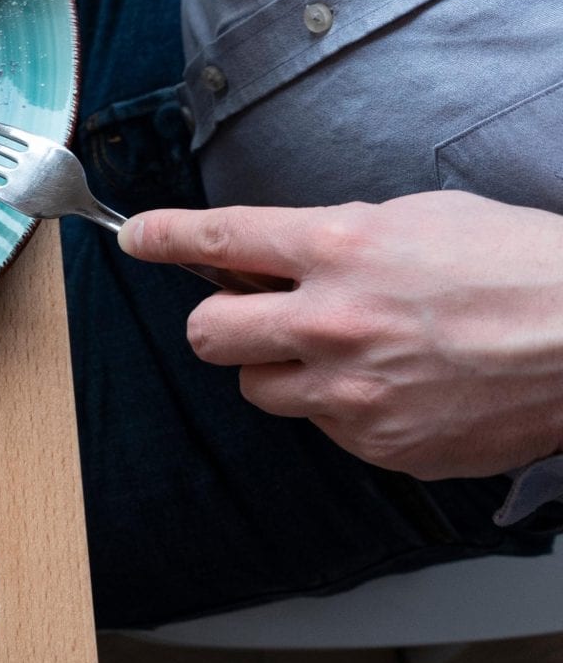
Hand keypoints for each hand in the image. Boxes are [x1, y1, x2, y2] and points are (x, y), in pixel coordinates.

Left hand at [125, 194, 562, 478]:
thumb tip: (282, 253)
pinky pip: (328, 428)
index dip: (162, 237)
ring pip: (261, 390)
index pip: (216, 238)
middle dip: (224, 323)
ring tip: (353, 353)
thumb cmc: (526, 267)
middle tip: (256, 315)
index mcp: (340, 247)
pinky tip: (404, 386)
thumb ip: (340, 236)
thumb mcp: (423, 218)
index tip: (137, 238)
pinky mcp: (382, 443)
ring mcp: (353, 391)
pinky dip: (349, 409)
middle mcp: (331, 321)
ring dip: (284, 371)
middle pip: (207, 334)